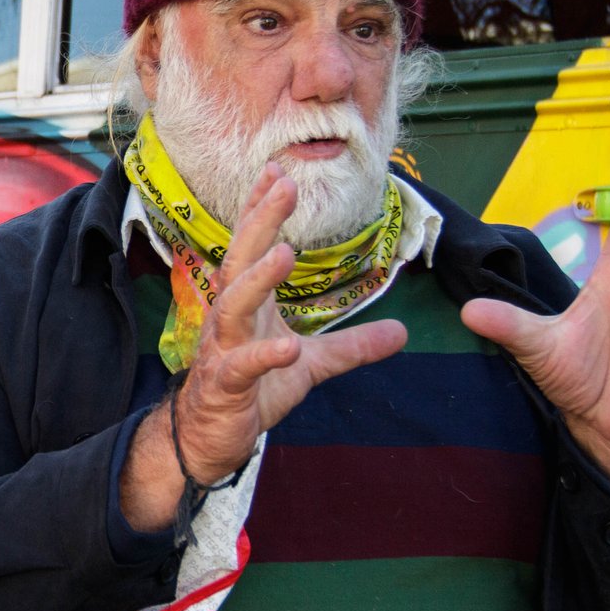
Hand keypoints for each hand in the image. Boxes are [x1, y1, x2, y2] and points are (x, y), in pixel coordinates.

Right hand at [118, 168, 407, 533]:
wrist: (207, 439)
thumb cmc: (251, 391)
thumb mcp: (311, 365)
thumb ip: (352, 345)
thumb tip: (402, 332)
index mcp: (248, 306)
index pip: (252, 247)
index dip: (262, 209)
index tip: (279, 171)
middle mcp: (230, 320)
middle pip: (241, 261)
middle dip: (259, 222)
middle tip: (283, 184)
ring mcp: (224, 351)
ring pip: (233, 306)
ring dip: (257, 278)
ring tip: (284, 252)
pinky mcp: (225, 387)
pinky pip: (241, 368)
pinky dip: (264, 357)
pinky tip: (288, 348)